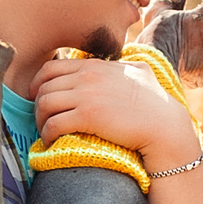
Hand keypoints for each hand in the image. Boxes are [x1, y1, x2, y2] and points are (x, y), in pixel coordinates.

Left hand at [32, 57, 201, 171]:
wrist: (164, 126)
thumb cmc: (155, 103)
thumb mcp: (140, 73)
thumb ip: (124, 65)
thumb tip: (124, 62)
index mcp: (95, 65)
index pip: (52, 67)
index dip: (38, 84)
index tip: (38, 98)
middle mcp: (87, 76)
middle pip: (44, 87)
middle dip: (37, 105)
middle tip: (43, 120)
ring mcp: (86, 95)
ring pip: (44, 104)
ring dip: (40, 121)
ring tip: (46, 132)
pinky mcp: (87, 116)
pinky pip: (53, 124)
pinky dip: (47, 134)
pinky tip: (52, 141)